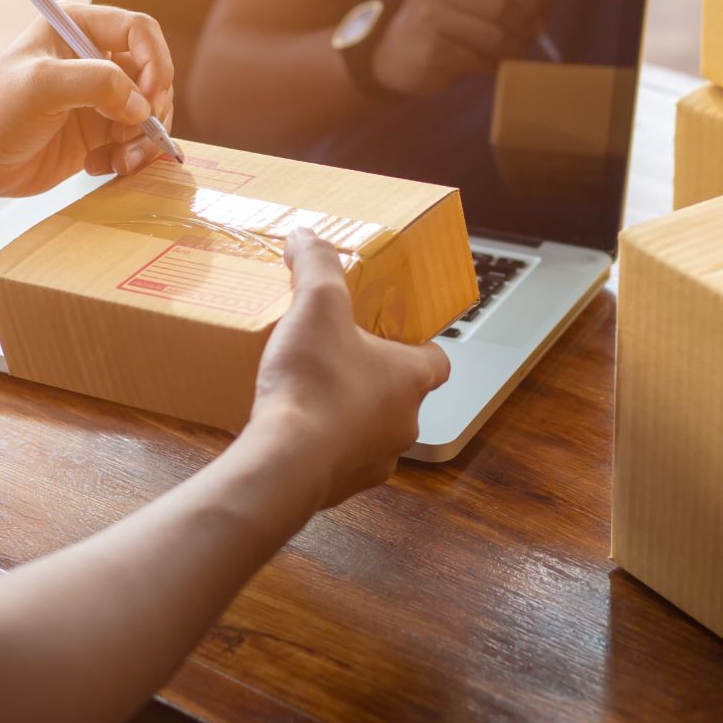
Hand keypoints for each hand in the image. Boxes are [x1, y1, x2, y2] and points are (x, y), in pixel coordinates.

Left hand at [0, 5, 175, 198]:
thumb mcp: (41, 86)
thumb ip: (96, 83)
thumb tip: (142, 105)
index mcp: (79, 28)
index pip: (140, 31)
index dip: (155, 62)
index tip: (149, 97)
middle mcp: (94, 59)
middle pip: (154, 76)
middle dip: (152, 110)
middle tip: (130, 135)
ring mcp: (100, 97)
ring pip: (151, 113)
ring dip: (144, 140)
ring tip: (119, 161)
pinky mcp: (99, 131)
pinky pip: (137, 141)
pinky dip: (131, 157)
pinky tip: (101, 167)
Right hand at [240, 231, 451, 507]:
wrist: (285, 462)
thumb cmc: (315, 383)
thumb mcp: (317, 305)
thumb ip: (317, 264)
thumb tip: (306, 236)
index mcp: (412, 378)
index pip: (436, 360)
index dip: (415, 344)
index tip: (388, 332)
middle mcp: (404, 424)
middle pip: (398, 394)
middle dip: (369, 376)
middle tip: (335, 355)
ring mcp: (374, 460)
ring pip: (367, 430)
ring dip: (344, 413)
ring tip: (306, 391)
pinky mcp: (340, 487)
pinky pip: (335, 459)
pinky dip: (319, 444)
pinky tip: (289, 427)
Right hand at [372, 0, 548, 96]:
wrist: (390, 57)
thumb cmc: (436, 25)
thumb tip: (545, 0)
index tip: (539, 16)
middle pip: (504, 6)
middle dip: (525, 29)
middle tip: (528, 42)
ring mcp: (430, 17)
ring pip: (495, 36)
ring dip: (512, 51)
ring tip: (511, 55)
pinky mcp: (432, 50)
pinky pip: (481, 60)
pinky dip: (493, 66)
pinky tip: (488, 65)